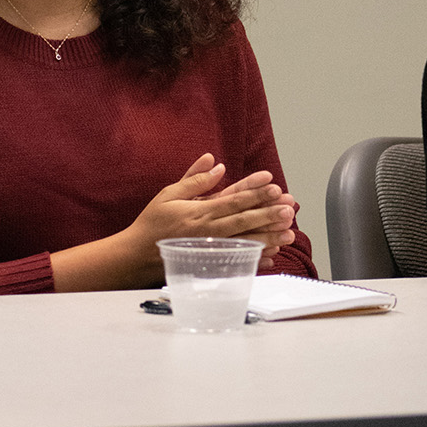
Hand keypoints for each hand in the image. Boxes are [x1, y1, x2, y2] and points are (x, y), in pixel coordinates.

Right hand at [126, 153, 296, 270]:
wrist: (137, 255)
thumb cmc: (152, 222)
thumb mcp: (168, 194)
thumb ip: (194, 179)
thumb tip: (216, 163)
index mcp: (200, 211)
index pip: (234, 199)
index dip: (256, 193)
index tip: (274, 186)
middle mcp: (209, 230)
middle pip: (245, 220)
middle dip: (269, 214)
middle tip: (289, 208)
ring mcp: (211, 248)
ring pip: (245, 241)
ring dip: (269, 237)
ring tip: (290, 233)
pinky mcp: (210, 263)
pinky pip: (236, 261)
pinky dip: (255, 259)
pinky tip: (271, 256)